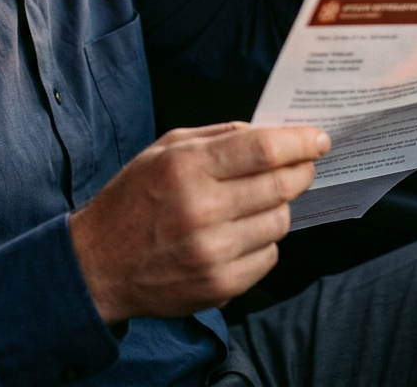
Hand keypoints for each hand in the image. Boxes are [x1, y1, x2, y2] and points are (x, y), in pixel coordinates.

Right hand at [69, 121, 329, 323]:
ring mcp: (213, 252)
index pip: (262, 150)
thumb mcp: (163, 149)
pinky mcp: (221, 286)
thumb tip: (267, 132)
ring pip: (280, 221)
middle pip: (280, 186)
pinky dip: (264, 240)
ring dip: (279, 206)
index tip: (318, 138)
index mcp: (186, 167)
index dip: (299, 142)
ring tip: (258, 200)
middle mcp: (202, 209)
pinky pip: (269, 256)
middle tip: (303, 164)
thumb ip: (216, 136)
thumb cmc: (133, 199)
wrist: (99, 264)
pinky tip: (241, 232)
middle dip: (301, 170)